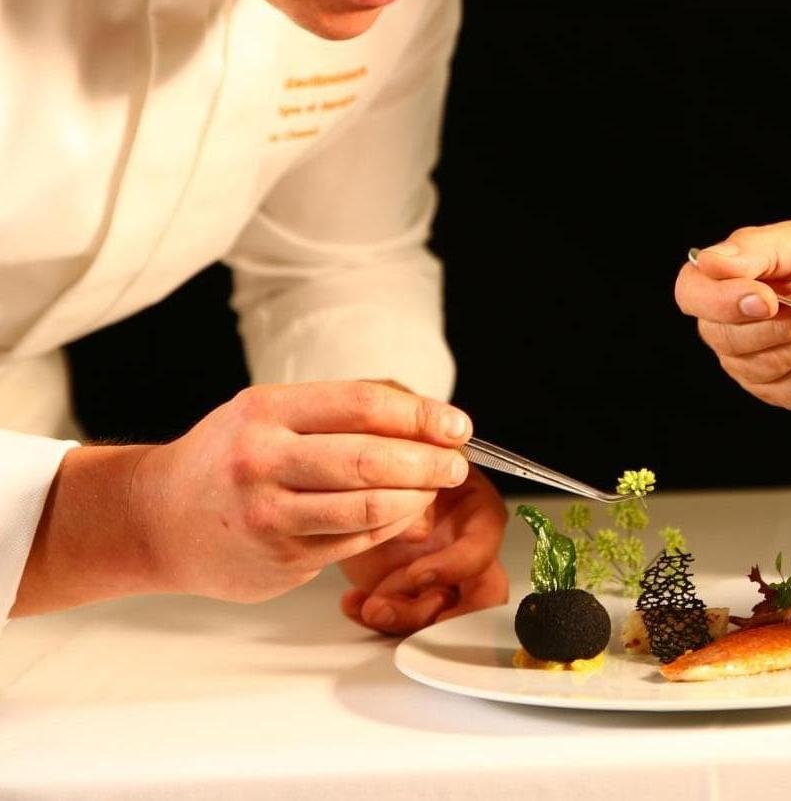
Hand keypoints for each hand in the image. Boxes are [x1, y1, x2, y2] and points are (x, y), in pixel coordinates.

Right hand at [130, 381, 474, 602]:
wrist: (156, 519)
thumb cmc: (226, 458)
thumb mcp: (269, 413)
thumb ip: (339, 412)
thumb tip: (424, 419)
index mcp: (265, 413)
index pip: (362, 406)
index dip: (420, 415)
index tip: (455, 424)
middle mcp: (262, 462)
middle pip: (370, 459)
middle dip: (428, 462)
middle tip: (457, 463)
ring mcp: (269, 517)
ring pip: (368, 508)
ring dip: (417, 498)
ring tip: (435, 487)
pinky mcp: (280, 560)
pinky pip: (355, 542)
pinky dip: (391, 526)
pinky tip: (405, 513)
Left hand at [338, 464, 509, 634]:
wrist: (346, 490)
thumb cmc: (382, 470)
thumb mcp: (398, 468)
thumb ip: (414, 487)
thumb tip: (422, 515)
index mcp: (473, 510)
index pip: (485, 545)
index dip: (456, 565)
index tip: (417, 573)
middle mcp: (462, 546)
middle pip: (484, 596)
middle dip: (449, 616)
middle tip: (411, 615)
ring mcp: (438, 576)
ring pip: (442, 616)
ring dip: (404, 617)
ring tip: (371, 605)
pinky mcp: (409, 595)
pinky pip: (402, 622)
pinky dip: (376, 617)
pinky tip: (356, 602)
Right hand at [674, 219, 790, 423]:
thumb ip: (760, 248)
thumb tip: (712, 261)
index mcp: (723, 283)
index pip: (693, 295)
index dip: (725, 301)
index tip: (769, 299)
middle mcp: (729, 331)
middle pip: (736, 339)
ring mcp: (755, 369)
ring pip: (777, 363)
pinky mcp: (788, 396)